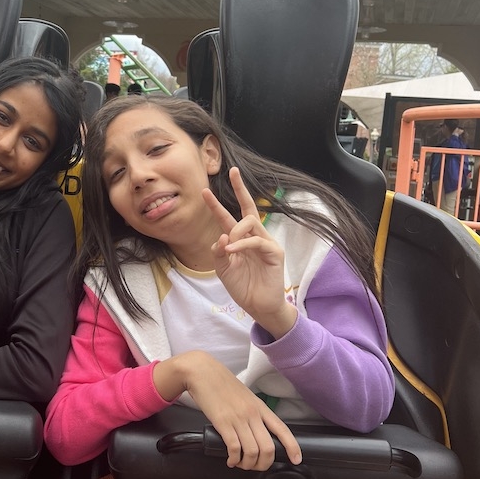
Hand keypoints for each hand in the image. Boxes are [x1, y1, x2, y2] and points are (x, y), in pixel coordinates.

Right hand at [154, 351, 300, 469]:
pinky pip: (234, 448)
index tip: (296, 459)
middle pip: (268, 448)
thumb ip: (252, 411)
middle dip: (264, 464)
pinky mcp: (222, 422)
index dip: (292, 447)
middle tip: (256, 466)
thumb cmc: (220, 383)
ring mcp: (238, 418)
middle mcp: (252, 413)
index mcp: (259, 406)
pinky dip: (234, 459)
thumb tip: (257, 430)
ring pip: (252, 452)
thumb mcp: (244, 395)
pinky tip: (231, 459)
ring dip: (248, 464)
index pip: (282, 429)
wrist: (202, 371)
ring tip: (240, 463)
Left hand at [201, 168, 296, 337]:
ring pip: (250, 222)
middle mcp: (253, 237)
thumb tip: (222, 236)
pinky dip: (242, 244)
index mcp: (240, 240)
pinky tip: (232, 250)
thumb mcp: (223, 269)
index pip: (229, 217)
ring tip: (229, 246)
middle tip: (233, 171)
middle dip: (240, 188)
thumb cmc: (243, 287)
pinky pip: (256, 240)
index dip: (217, 204)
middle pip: (248, 207)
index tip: (205, 191)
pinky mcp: (274, 252)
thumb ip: (219, 251)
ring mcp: (266, 243)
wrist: (259, 307)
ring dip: (235, 230)